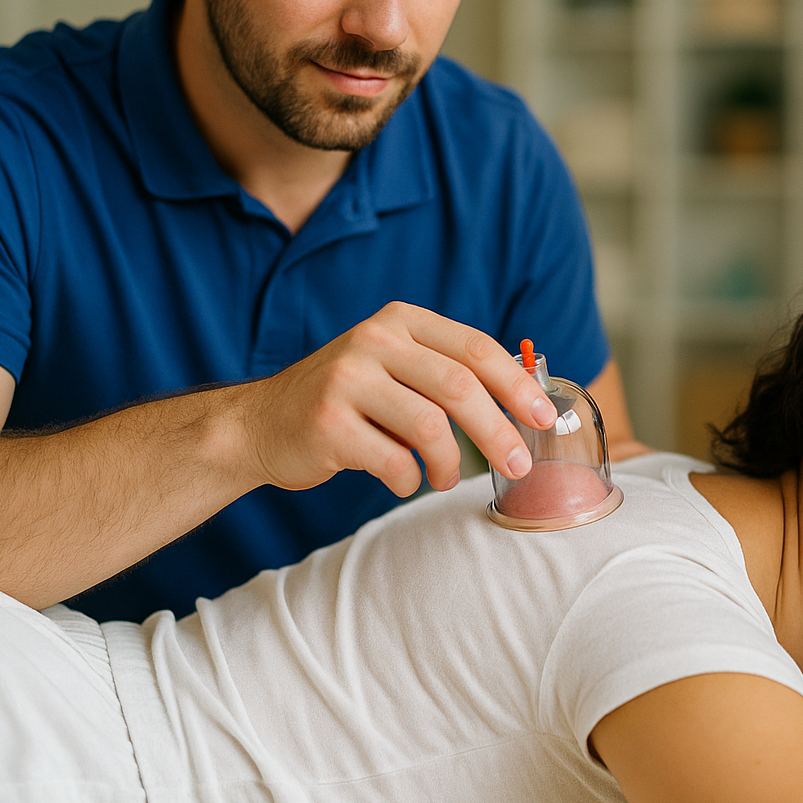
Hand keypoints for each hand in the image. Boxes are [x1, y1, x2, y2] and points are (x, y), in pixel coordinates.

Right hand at [240, 303, 555, 497]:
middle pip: (459, 386)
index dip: (516, 384)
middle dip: (498, 431)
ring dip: (451, 464)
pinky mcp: (327, 423)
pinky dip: (408, 480)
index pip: (474, 348)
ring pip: (430, 426)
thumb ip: (445, 374)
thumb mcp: (392, 367)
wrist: (260, 424)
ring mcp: (346, 380)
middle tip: (518, 463)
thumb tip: (523, 406)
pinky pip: (393, 460)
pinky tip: (402, 480)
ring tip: (448, 478)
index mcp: (399, 322)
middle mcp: (373, 341)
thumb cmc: (346, 402)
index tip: (543, 417)